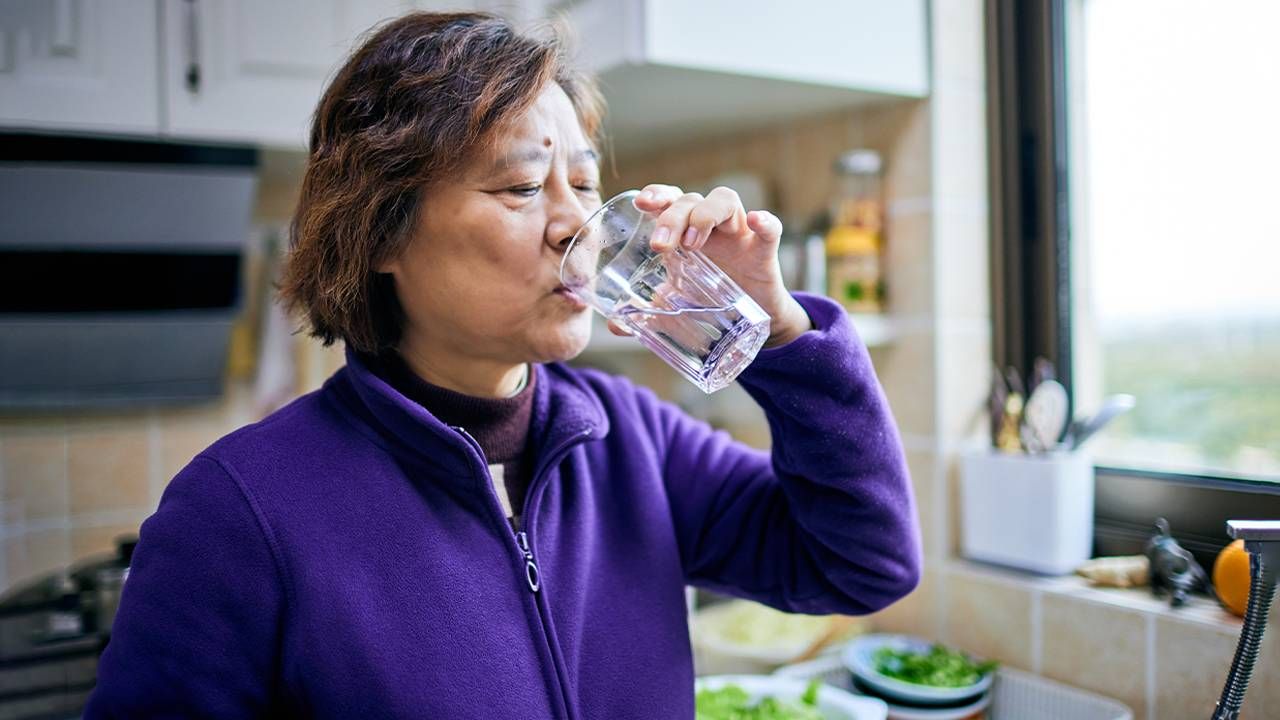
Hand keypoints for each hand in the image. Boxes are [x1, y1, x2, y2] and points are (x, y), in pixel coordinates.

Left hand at [613, 184, 810, 347]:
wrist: (752, 318)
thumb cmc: (711, 296)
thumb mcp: (677, 301)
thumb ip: (647, 310)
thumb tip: (614, 326)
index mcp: (685, 230)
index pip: (670, 199)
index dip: (657, 194)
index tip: (642, 203)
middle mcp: (710, 224)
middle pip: (691, 200)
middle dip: (672, 217)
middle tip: (660, 246)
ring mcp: (738, 233)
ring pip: (725, 200)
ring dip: (705, 214)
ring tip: (693, 243)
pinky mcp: (764, 251)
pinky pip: (771, 229)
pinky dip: (766, 222)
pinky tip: (756, 221)